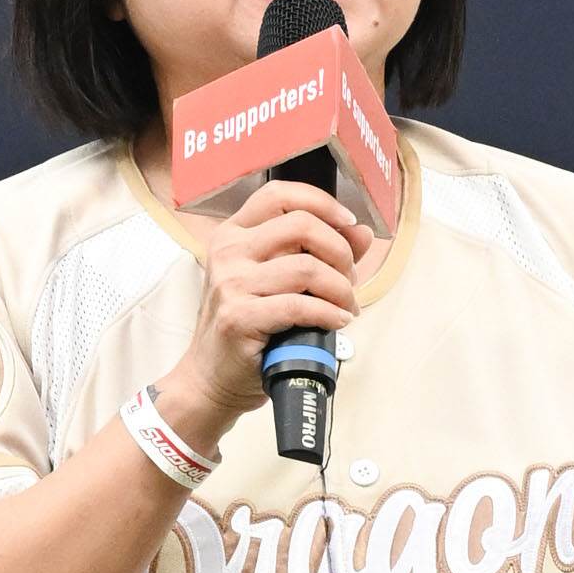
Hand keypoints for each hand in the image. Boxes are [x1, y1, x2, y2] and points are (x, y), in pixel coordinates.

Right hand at [161, 180, 362, 451]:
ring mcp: (230, 284)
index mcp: (234, 233)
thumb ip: (319, 253)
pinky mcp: (238, 317)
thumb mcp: (279, 281)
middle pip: (301, 225)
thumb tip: (361, 232)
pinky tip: (338, 322)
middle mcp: (228, 251)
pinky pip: (300, 306)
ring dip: (340, 289)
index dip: (321, 202)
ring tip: (346, 307)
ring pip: (307, 268)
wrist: (212, 377)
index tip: (348, 222)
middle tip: (349, 279)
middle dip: (340, 251)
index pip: (280, 195)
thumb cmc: (249, 327)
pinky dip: (330, 314)